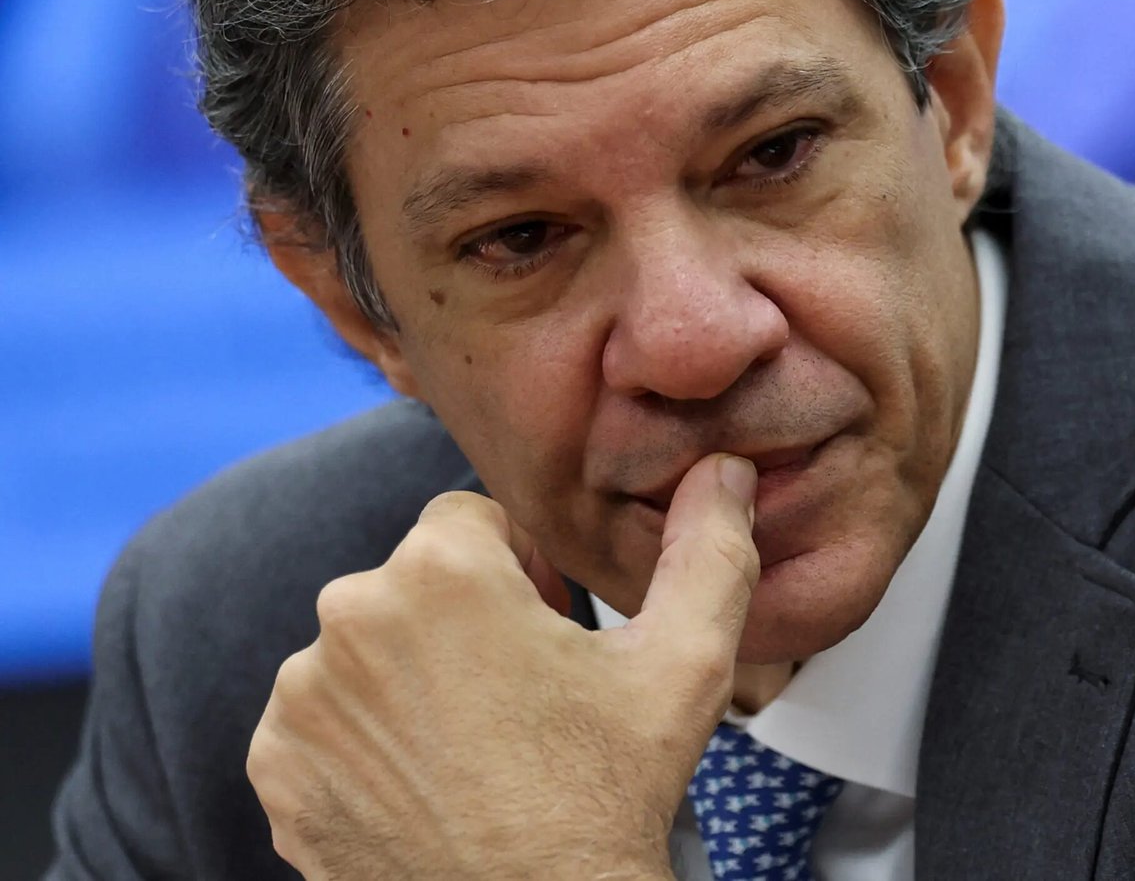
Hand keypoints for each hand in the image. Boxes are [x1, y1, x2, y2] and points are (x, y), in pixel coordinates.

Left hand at [246, 453, 760, 880]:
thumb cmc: (607, 798)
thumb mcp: (684, 665)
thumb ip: (707, 551)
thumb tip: (724, 468)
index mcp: (440, 573)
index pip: (471, 519)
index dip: (519, 569)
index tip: (549, 629)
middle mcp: (348, 620)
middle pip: (415, 582)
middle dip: (465, 619)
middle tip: (525, 694)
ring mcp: (302, 701)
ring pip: (369, 649)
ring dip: (414, 677)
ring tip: (478, 744)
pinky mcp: (278, 769)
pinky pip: (325, 720)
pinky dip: (367, 740)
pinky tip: (427, 781)